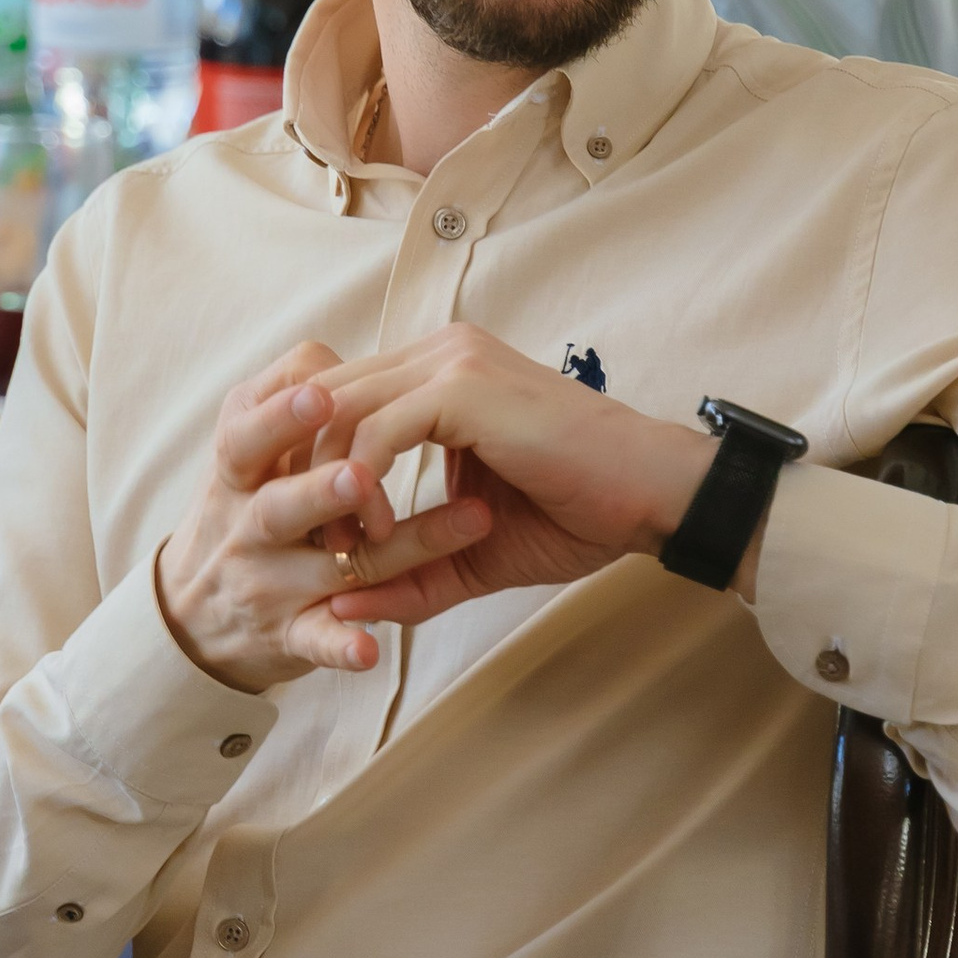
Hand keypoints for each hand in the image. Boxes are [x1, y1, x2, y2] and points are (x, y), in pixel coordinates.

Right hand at [155, 341, 498, 694]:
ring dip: (388, 552)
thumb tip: (333, 361)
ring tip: (461, 524)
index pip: (247, 434)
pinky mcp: (290, 634)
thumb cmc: (239, 507)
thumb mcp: (241, 452)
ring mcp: (269, 584)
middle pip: (278, 505)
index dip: (281, 413)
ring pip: (328, 569)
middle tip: (362, 473)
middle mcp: (247, 528)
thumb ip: (279, 403)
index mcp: (236, 470)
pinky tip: (372, 649)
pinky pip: (318, 641)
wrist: (190, 615)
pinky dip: (343, 645)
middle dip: (318, 488)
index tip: (321, 391)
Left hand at [298, 326, 710, 632]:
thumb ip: (408, 572)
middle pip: (323, 400)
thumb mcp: (472, 550)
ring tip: (347, 550)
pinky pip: (377, 429)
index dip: (312, 467)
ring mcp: (451, 362)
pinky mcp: (465, 387)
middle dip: (304, 477)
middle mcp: (439, 353)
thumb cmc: (577, 514)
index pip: (339, 400)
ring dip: (328, 488)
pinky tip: (378, 536)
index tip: (314, 535)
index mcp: (439, 373)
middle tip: (314, 549)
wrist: (653, 497)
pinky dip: (364, 486)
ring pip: (339, 411)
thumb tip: (340, 605)